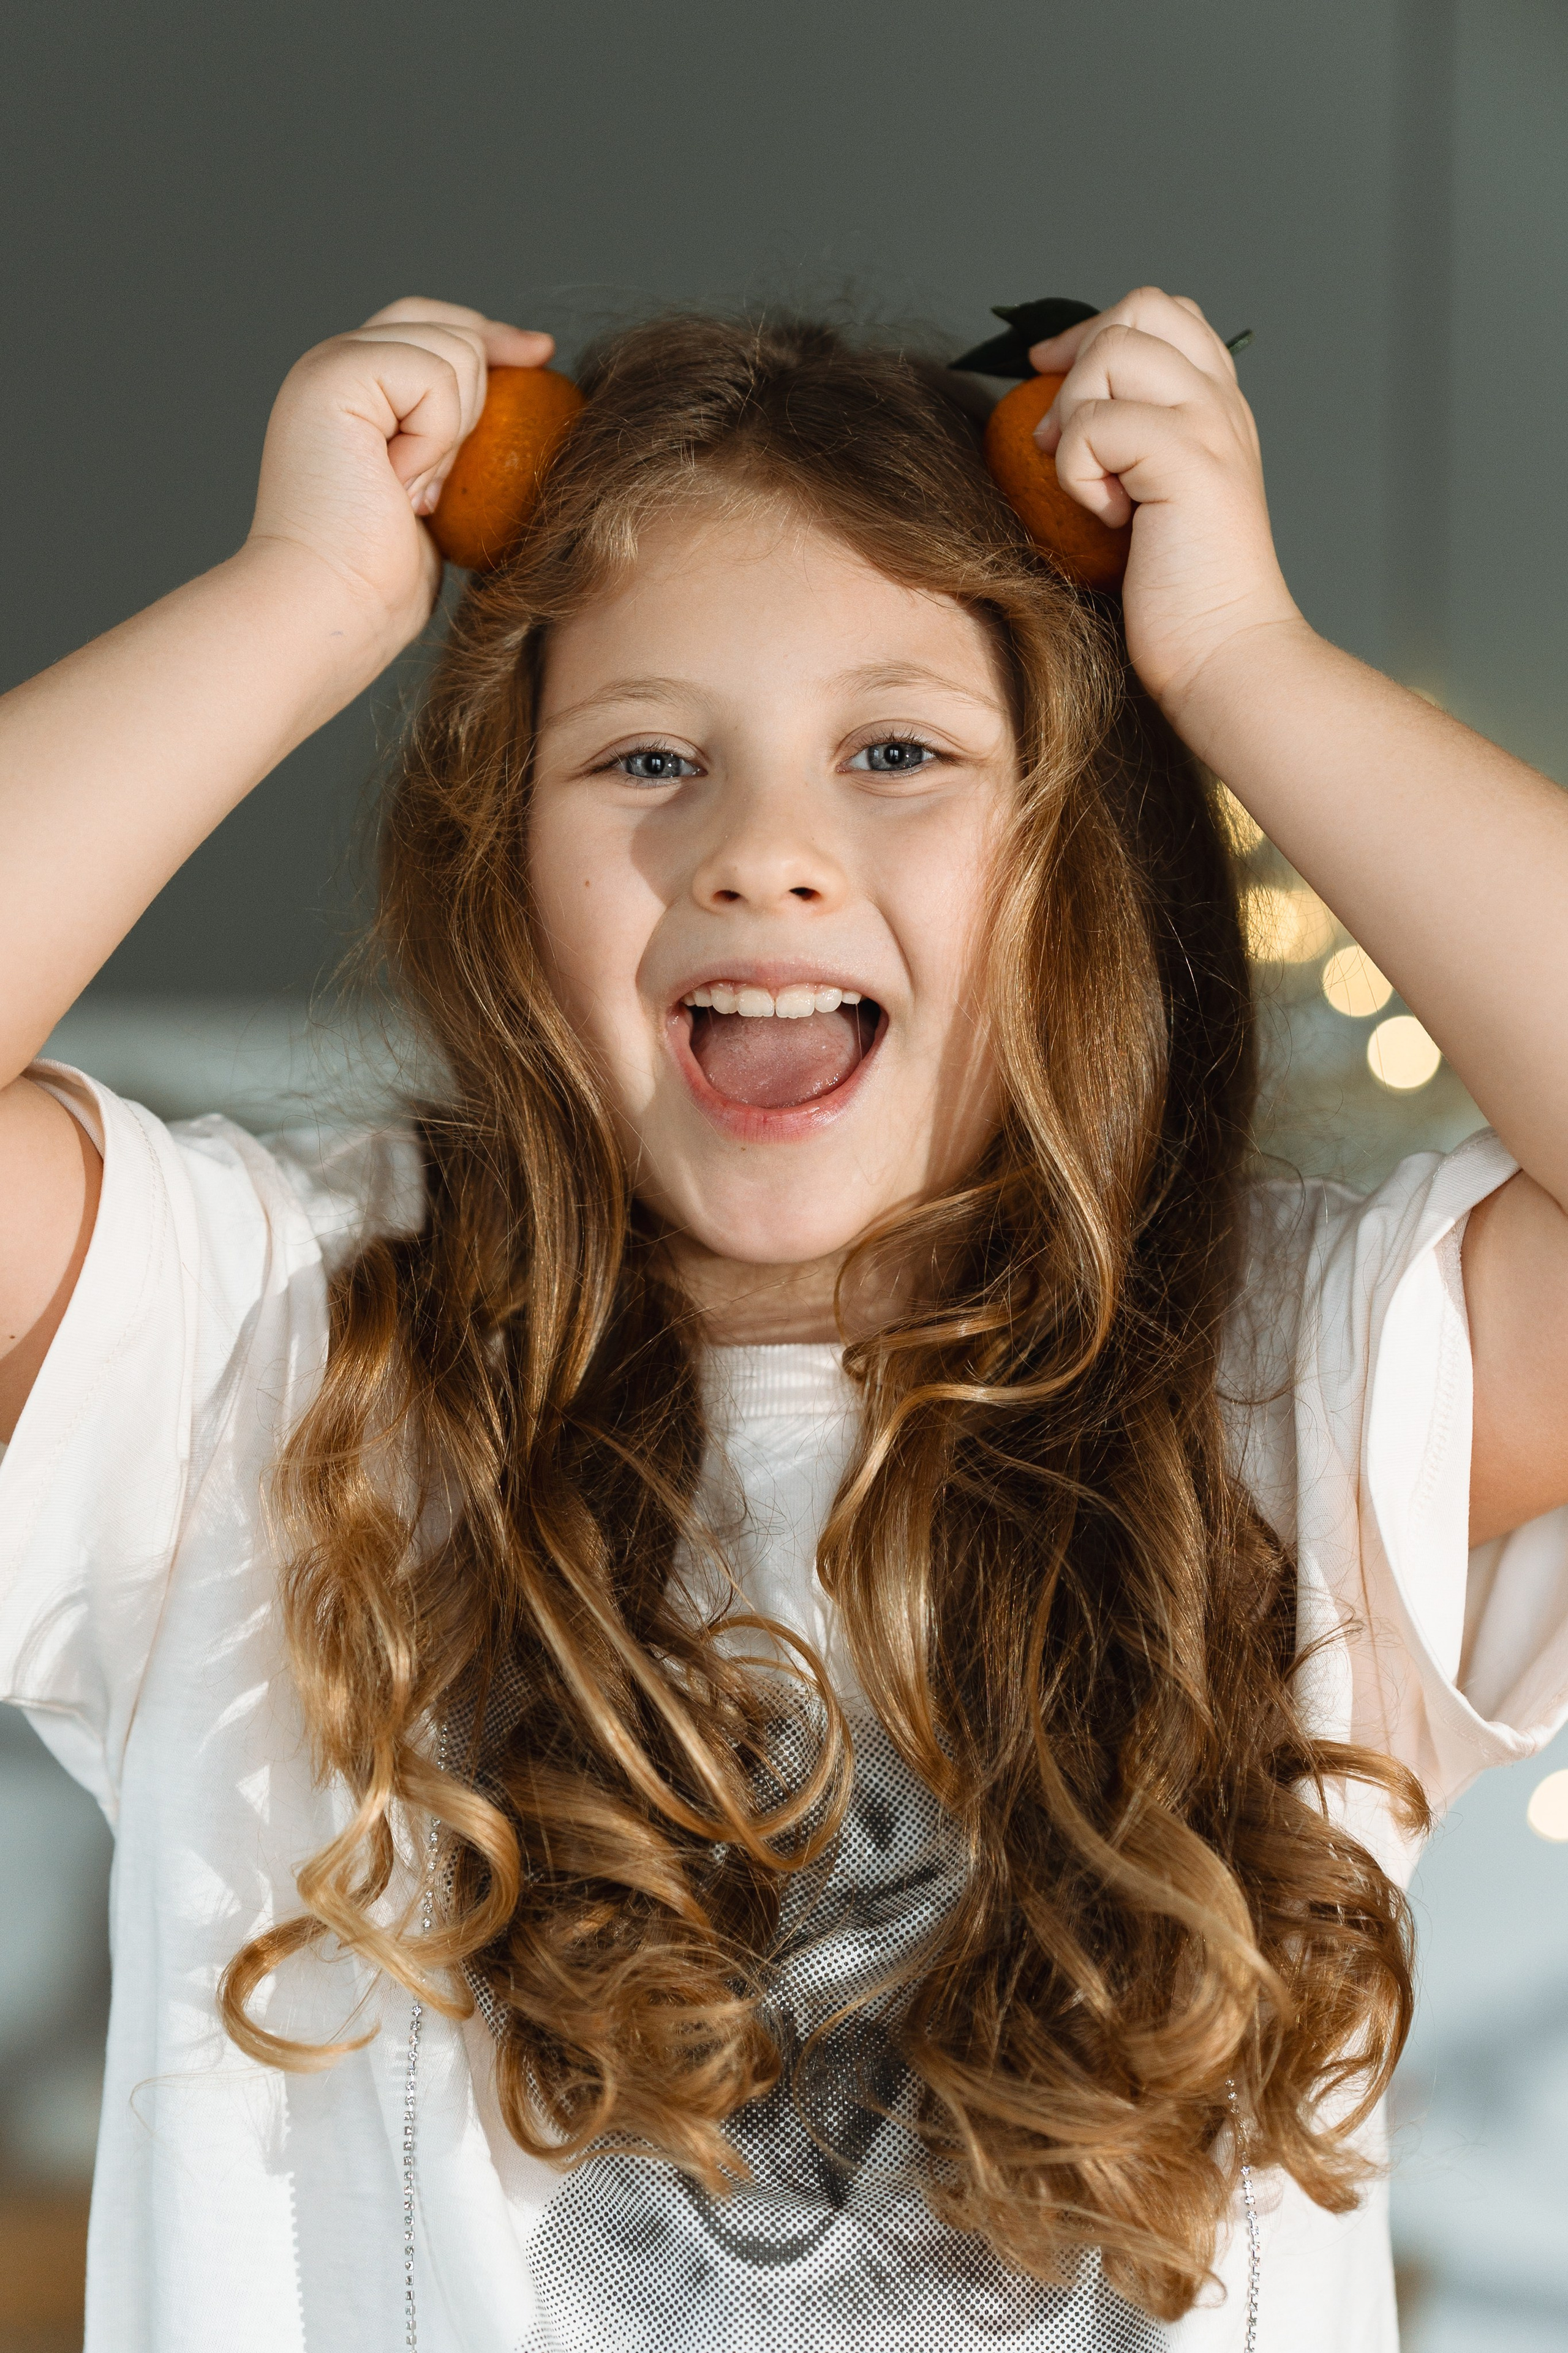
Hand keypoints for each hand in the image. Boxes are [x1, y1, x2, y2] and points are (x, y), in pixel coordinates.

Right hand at [246, 297, 553, 653]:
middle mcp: (333, 365)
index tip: (542, 355)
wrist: (331, 606)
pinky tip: (399, 483)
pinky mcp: (337, 373)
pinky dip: (436, 439)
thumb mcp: (433, 498)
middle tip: (440, 483)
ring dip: (453, 434)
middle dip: (477, 392)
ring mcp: (331, 363)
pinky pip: (436, 378)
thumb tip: (512, 413)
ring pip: (454, 349)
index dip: (490, 334)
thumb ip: (451, 444)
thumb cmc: (377, 580)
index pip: (432, 325)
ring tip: (409, 490)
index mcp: (352, 391)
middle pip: (447, 324)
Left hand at [1028, 288, 1302, 716]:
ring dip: (1076, 417)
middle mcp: (1222, 403)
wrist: (1221, 657)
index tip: (1052, 378)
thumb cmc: (1176, 599)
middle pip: (1139, 309)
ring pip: (1114, 351)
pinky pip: (1097, 425)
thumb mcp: (1145, 502)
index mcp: (1217, 407)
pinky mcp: (1189, 462)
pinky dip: (1078, 471)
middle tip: (1062, 442)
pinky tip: (1108, 519)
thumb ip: (1123, 446)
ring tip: (1090, 486)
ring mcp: (1211, 426)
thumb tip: (1046, 413)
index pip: (1161, 312)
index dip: (1095, 331)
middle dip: (1080, 364)